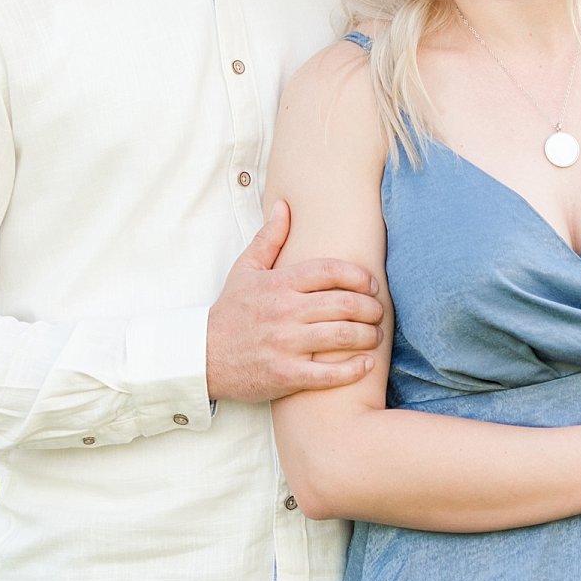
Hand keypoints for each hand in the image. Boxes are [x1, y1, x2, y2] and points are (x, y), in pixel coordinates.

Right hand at [206, 201, 385, 403]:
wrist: (201, 357)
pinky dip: (354, 369)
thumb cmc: (230, 312)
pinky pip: (328, 374)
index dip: (359, 276)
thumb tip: (284, 206)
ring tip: (376, 335)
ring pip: (343, 336)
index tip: (371, 284)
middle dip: (371, 307)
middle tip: (379, 311)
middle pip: (344, 303)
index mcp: (279, 284)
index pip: (331, 271)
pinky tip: (366, 364)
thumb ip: (269, 239)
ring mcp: (285, 344)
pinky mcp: (285, 374)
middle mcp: (285, 311)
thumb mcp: (245, 270)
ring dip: (369, 335)